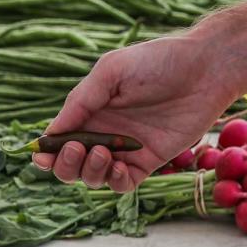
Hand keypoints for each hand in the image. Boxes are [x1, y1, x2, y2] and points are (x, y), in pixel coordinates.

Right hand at [33, 33, 239, 191]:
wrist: (205, 70)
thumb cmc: (157, 62)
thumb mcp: (111, 72)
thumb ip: (80, 102)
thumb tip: (51, 132)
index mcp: (89, 111)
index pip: (59, 139)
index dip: (47, 152)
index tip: (42, 155)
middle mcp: (103, 133)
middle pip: (71, 165)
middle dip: (66, 164)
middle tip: (77, 148)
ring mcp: (125, 150)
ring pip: (94, 178)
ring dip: (90, 172)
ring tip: (104, 151)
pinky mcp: (148, 162)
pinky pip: (122, 184)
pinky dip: (114, 181)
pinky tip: (119, 167)